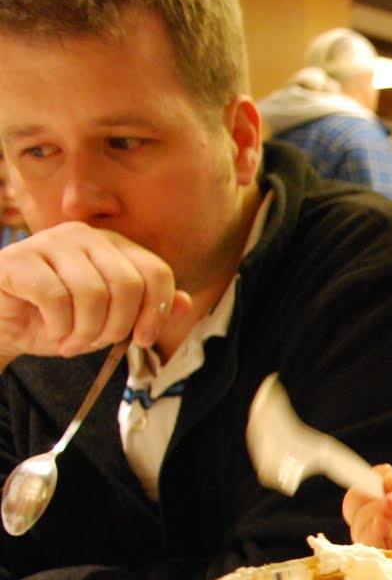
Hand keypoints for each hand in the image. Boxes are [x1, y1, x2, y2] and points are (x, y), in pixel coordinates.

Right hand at [0, 221, 193, 363]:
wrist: (4, 324)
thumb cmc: (60, 319)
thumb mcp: (111, 319)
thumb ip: (148, 309)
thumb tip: (185, 303)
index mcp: (113, 246)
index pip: (156, 271)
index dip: (155, 311)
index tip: (143, 339)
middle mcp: (84, 236)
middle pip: (128, 284)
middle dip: (117, 326)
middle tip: (97, 342)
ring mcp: (49, 242)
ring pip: (92, 293)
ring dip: (85, 331)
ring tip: (72, 341)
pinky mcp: (18, 259)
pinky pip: (55, 298)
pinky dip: (59, 327)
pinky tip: (53, 332)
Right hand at [342, 464, 391, 557]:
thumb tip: (386, 476)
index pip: (366, 493)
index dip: (367, 483)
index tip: (383, 477)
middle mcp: (385, 526)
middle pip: (356, 509)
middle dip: (370, 500)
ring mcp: (384, 547)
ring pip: (359, 528)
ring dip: (372, 518)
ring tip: (390, 516)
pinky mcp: (386, 568)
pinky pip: (368, 551)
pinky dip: (374, 536)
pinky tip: (385, 529)